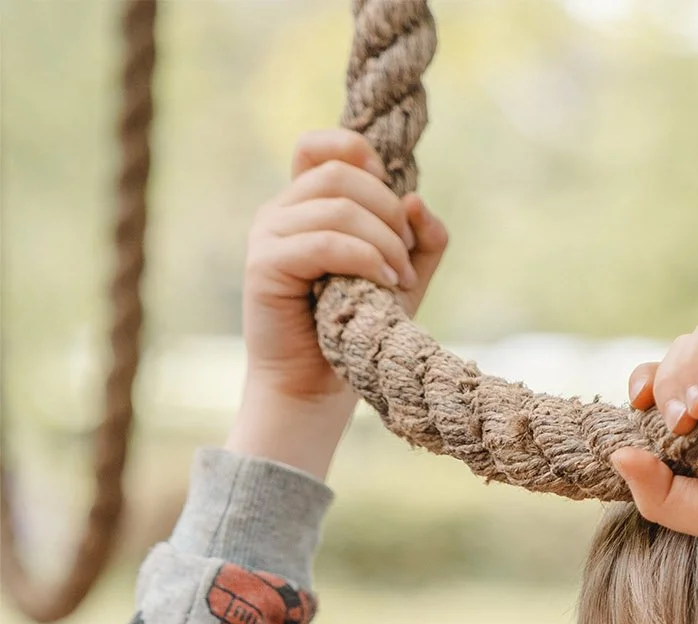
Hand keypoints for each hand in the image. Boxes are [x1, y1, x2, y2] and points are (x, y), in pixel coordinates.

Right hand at [228, 129, 447, 477]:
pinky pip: (323, 241)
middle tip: (406, 257)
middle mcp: (280, 211)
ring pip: (335, 205)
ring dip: (381, 239)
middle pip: (340, 173)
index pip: (320, 146)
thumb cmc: (356, 334)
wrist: (313, 390)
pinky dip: (362, 257)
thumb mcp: (400, 279)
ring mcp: (268, 234)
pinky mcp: (265, 265)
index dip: (361, 156)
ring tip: (398, 279)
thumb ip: (420, 240)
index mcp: (304, 206)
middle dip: (388, 210)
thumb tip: (417, 200)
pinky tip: (383, 283)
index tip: (393, 206)